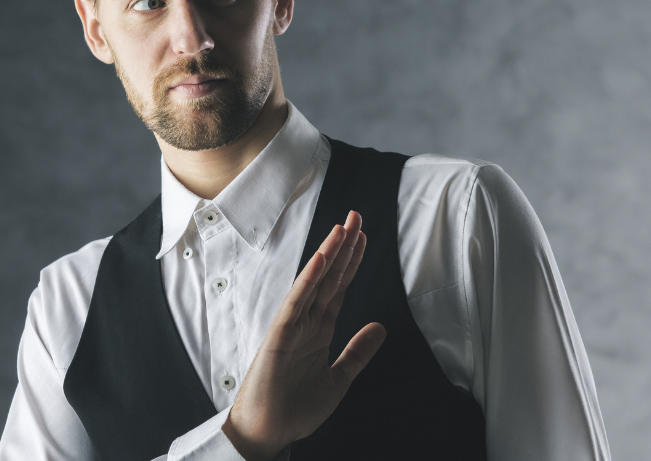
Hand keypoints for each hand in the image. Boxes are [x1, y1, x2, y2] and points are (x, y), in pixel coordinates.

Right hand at [222, 211, 386, 460]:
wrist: (269, 433)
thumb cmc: (296, 408)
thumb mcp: (340, 379)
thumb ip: (358, 353)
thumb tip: (380, 327)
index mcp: (319, 330)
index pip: (339, 287)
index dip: (352, 262)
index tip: (363, 237)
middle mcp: (306, 322)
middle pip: (329, 277)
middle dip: (343, 247)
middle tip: (356, 216)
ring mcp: (291, 327)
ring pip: (312, 283)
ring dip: (327, 255)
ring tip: (342, 229)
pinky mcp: (278, 337)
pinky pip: (294, 303)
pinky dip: (307, 281)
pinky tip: (319, 261)